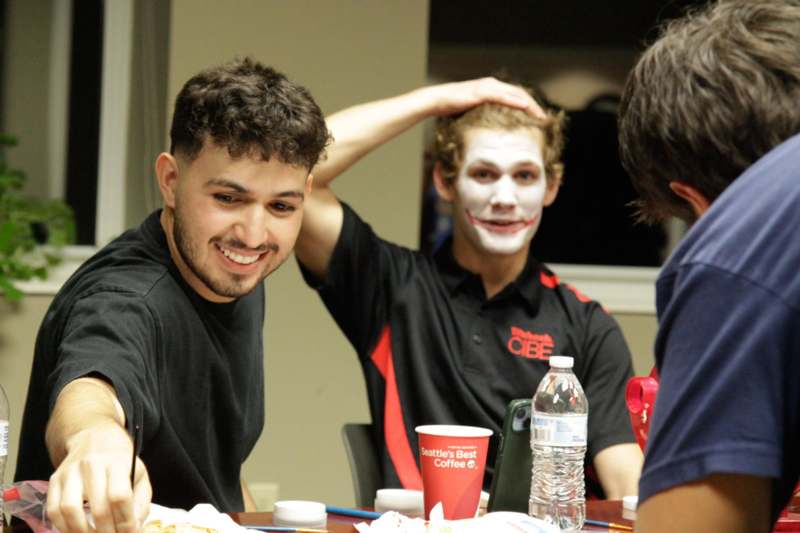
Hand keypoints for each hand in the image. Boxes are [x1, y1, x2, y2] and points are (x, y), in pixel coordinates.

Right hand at [46, 423, 151, 532]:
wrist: (95, 439)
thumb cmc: (121, 462)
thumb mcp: (139, 475)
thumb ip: (141, 503)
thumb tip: (134, 528)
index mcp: (117, 463)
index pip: (119, 496)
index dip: (125, 521)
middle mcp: (91, 465)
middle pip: (97, 507)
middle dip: (106, 532)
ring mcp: (69, 472)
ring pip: (69, 510)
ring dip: (81, 532)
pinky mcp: (54, 480)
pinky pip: (53, 510)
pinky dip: (63, 527)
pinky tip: (77, 531)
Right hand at [418, 77, 545, 118]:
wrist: (437, 100)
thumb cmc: (451, 108)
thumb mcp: (472, 112)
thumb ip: (483, 115)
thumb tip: (490, 130)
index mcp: (492, 88)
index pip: (515, 95)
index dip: (529, 105)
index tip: (538, 117)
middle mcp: (492, 84)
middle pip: (519, 93)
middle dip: (534, 105)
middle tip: (544, 118)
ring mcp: (488, 86)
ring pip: (515, 94)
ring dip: (530, 104)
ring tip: (540, 115)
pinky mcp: (482, 92)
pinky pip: (503, 96)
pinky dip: (516, 101)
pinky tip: (526, 107)